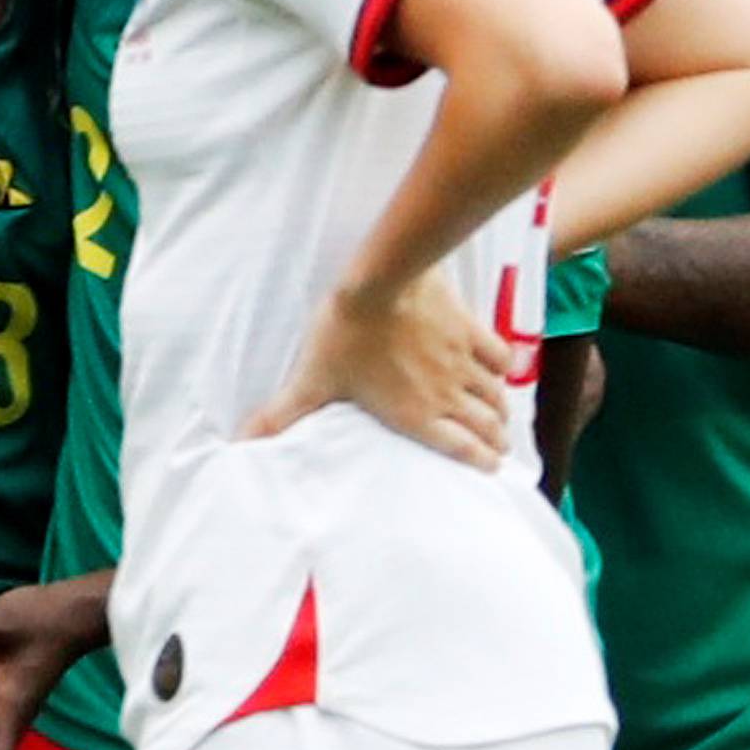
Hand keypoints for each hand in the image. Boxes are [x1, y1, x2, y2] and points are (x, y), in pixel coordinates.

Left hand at [245, 266, 511, 465]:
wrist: (381, 281)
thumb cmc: (347, 334)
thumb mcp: (314, 379)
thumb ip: (284, 415)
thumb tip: (245, 442)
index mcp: (416, 415)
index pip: (461, 449)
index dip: (481, 462)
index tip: (491, 467)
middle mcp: (447, 394)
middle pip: (486, 426)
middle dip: (495, 440)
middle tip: (499, 447)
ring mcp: (463, 362)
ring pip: (496, 395)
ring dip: (502, 410)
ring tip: (502, 418)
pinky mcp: (470, 328)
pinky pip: (498, 355)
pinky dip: (504, 367)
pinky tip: (502, 368)